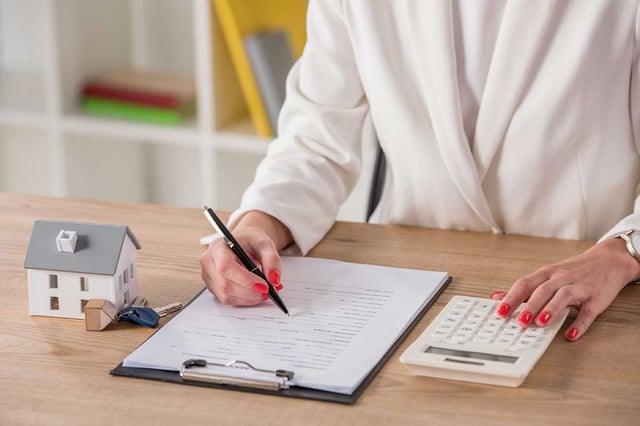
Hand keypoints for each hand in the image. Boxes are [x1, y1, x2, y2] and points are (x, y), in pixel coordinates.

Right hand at [200, 211, 292, 304]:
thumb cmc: (250, 241)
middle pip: (225, 284)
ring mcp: (208, 276)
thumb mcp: (265, 243)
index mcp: (217, 246)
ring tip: (264, 293)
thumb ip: (272, 259)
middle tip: (269, 292)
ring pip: (226, 295)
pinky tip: (255, 294)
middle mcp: (208, 261)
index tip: (264, 286)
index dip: (245, 280)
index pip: (226, 266)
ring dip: (248, 298)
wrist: (243, 243)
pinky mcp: (213, 287)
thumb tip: (274, 279)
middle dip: (250, 292)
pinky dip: (244, 300)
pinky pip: (227, 299)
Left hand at [490, 237, 639, 340]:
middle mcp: (562, 278)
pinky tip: (571, 334)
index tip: (500, 311)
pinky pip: (589, 311)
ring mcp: (580, 287)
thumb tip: (497, 296)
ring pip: (564, 296)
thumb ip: (524, 288)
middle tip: (519, 321)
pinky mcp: (597, 298)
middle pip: (543, 290)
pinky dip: (580, 323)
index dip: (512, 297)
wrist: (609, 261)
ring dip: (551, 310)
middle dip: (530, 305)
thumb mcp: (547, 275)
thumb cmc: (574, 271)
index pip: (526, 283)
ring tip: (541, 323)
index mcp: (547, 273)